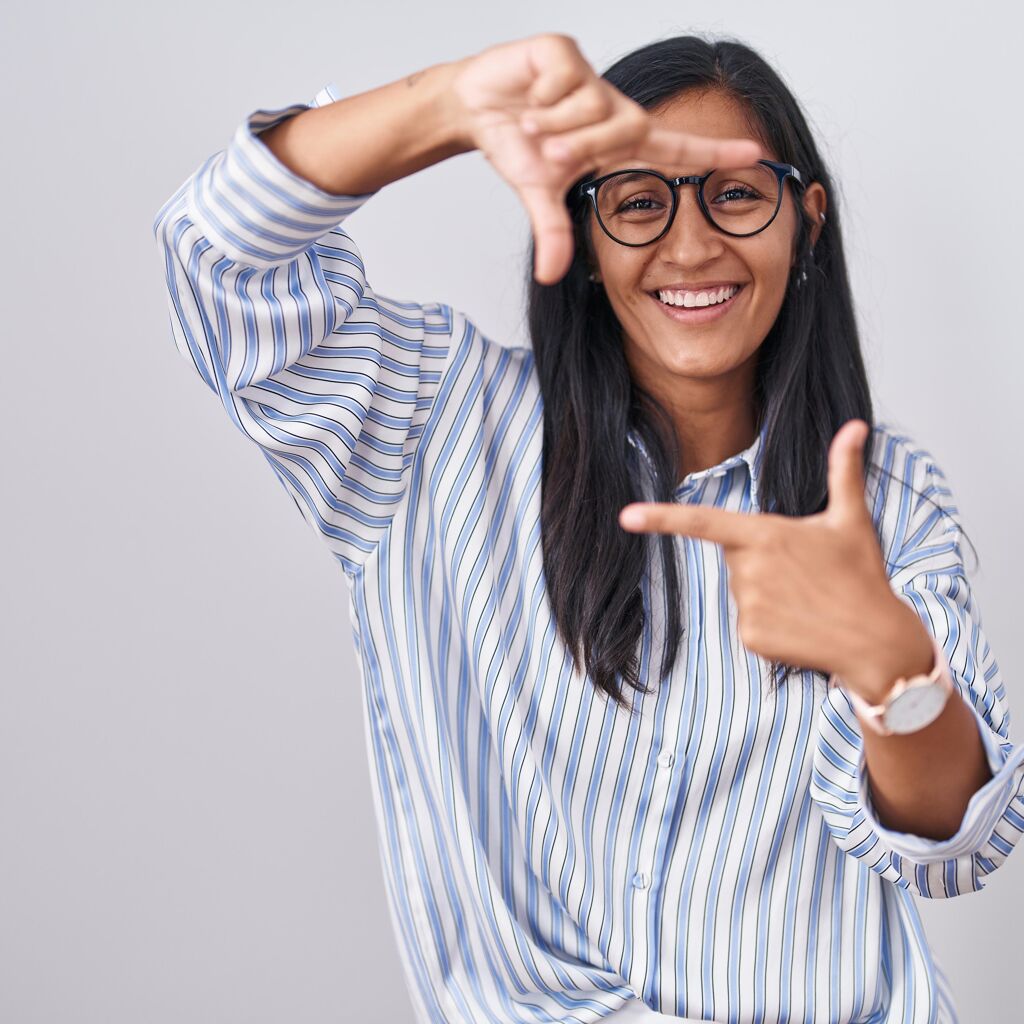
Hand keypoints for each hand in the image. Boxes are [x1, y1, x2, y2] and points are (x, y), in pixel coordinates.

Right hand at [449, 33, 764, 284]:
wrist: (475, 107)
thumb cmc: (517, 146)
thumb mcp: (539, 192)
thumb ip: (553, 231)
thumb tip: (550, 276)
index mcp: (615, 139)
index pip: (674, 147)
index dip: (714, 152)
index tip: (755, 154)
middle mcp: (612, 105)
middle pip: (630, 127)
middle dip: (584, 148)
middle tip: (550, 156)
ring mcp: (590, 75)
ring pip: (592, 105)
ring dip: (553, 125)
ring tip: (531, 123)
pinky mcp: (563, 50)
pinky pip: (566, 81)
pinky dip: (541, 99)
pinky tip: (528, 96)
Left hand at [617, 420, 933, 698]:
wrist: (877, 643)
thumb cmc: (862, 576)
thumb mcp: (852, 520)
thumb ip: (844, 470)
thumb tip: (856, 424)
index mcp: (765, 535)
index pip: (703, 522)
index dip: (661, 518)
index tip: (627, 516)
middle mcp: (749, 570)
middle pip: (734, 557)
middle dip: (761, 561)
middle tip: (805, 572)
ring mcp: (747, 605)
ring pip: (741, 590)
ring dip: (767, 592)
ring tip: (806, 599)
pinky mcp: (749, 637)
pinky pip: (747, 622)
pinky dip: (769, 623)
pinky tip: (799, 625)